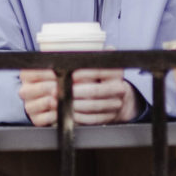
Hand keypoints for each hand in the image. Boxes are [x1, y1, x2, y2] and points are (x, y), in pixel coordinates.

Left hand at [20, 68, 140, 126]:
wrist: (114, 96)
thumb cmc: (99, 76)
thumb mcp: (95, 64)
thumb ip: (85, 60)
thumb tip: (62, 57)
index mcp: (115, 72)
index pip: (99, 71)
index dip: (83, 73)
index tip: (70, 75)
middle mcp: (118, 88)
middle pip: (95, 91)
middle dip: (73, 92)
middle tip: (56, 91)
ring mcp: (115, 104)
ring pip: (92, 106)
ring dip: (73, 105)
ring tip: (57, 102)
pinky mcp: (109, 117)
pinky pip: (92, 119)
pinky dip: (78, 116)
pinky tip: (67, 112)